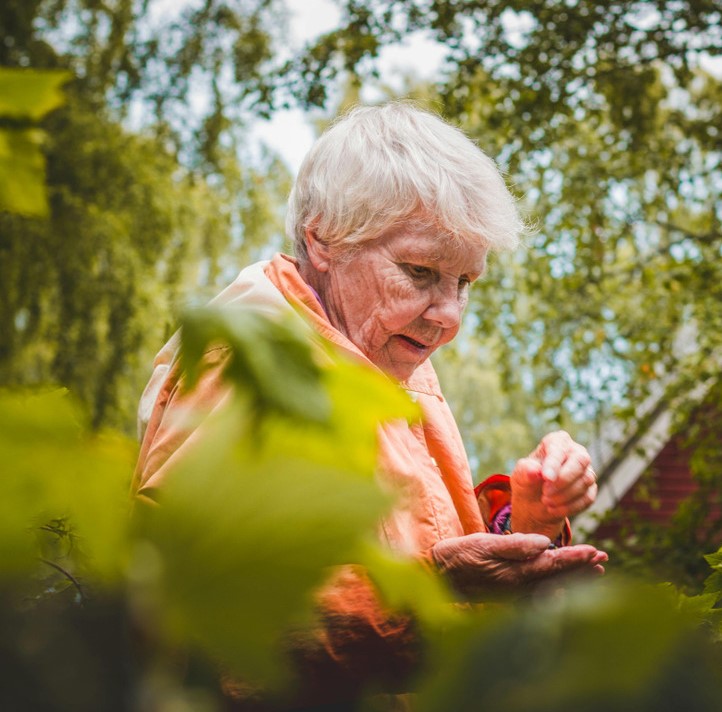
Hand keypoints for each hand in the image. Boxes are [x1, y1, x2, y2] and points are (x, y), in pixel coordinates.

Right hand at [431, 532, 606, 599]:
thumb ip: (515, 545)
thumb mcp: (483, 544)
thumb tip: (546, 544)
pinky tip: (563, 585)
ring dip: (574, 578)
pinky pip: (541, 594)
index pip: (554, 565)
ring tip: (593, 571)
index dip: (576, 558)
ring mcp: (514, 595)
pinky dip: (557, 586)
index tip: (595, 551)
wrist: (437, 576)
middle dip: (582, 569)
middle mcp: (519, 588)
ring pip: (553, 587)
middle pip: (559, 579)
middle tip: (603, 560)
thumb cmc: (458, 555)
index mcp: (515, 574)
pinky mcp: (508, 597)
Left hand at [511, 430, 597, 538]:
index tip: (546, 478)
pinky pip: (587, 498)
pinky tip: (553, 510)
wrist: (534, 502)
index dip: (554, 464)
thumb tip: (534, 471)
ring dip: (565, 495)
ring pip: (585, 480)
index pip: (559, 449)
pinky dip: (570, 507)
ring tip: (545, 502)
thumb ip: (525, 471)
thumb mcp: (520, 476)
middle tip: (545, 493)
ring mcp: (586, 471)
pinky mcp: (590, 489)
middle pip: (580, 461)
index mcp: (557, 442)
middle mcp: (575, 452)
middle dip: (563, 480)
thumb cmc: (527, 481)